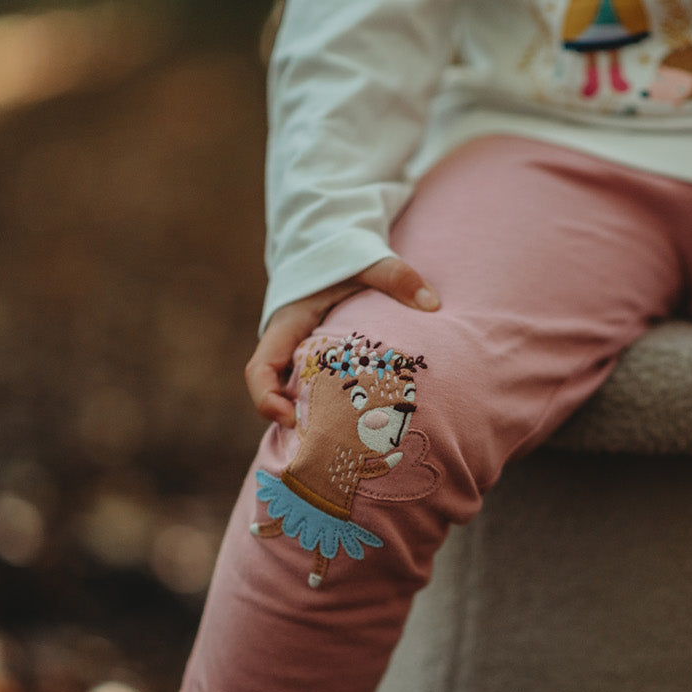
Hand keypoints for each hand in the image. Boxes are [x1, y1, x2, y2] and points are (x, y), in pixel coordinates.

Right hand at [246, 257, 438, 426]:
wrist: (331, 248)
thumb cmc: (342, 257)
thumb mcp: (365, 262)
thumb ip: (395, 277)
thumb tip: (432, 303)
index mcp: (286, 326)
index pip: (259, 370)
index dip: (266, 400)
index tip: (290, 418)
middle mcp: (286, 348)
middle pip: (275, 395)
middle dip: (295, 422)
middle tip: (328, 443)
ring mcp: (299, 357)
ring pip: (295, 397)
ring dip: (314, 420)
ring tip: (348, 440)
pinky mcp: (316, 361)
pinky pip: (315, 392)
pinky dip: (331, 409)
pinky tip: (362, 423)